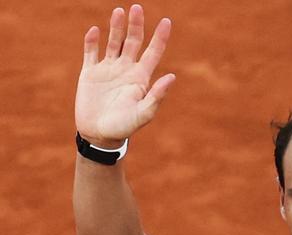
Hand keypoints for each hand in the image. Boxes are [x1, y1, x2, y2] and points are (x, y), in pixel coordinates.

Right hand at [75, 4, 174, 147]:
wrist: (99, 136)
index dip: (160, 37)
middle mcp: (126, 70)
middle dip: (136, 25)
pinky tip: (95, 31)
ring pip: (113, 42)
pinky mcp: (90, 73)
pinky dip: (92, 41)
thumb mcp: (143, 114)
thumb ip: (156, 96)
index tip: (166, 21)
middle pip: (133, 42)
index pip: (153, 52)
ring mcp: (108, 70)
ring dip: (116, 27)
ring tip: (119, 11)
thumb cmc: (124, 128)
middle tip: (136, 8)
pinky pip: (91, 53)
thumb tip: (172, 77)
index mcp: (140, 78)